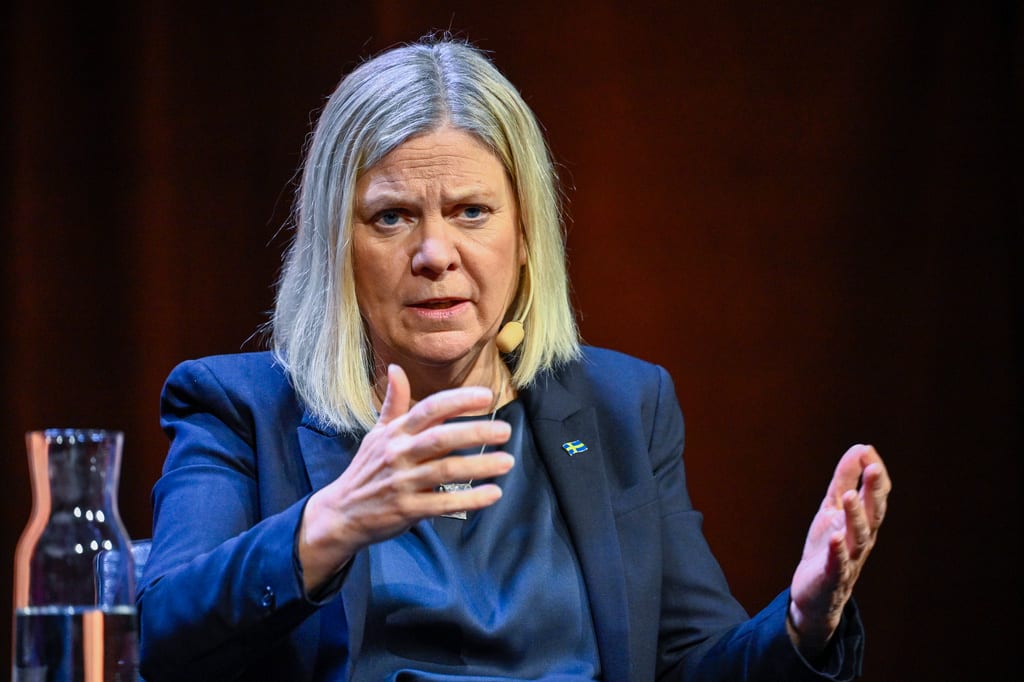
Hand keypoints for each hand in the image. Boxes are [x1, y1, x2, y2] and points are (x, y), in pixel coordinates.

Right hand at [298, 364, 514, 589]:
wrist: (341, 513)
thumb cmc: (367, 469)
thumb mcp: (376, 434)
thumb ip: (393, 403)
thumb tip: (395, 368)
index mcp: (396, 432)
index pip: (429, 409)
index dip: (458, 400)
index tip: (486, 396)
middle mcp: (399, 454)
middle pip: (440, 438)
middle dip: (475, 432)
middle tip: (505, 430)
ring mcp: (403, 483)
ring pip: (446, 471)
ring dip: (479, 466)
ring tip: (507, 461)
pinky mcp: (407, 510)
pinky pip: (443, 504)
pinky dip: (470, 500)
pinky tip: (493, 493)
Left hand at [788, 444, 890, 655]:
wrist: (815, 594)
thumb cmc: (828, 546)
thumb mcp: (832, 508)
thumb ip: (845, 480)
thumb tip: (860, 449)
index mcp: (863, 522)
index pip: (876, 496)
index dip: (874, 476)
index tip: (868, 452)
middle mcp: (862, 539)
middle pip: (873, 513)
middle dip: (874, 491)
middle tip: (874, 468)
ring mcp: (849, 558)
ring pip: (858, 536)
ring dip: (855, 516)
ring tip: (849, 496)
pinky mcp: (832, 575)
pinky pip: (838, 562)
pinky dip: (838, 549)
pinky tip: (835, 536)